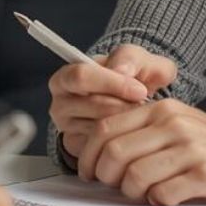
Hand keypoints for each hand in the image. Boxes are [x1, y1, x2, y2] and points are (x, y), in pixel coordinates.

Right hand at [48, 44, 174, 159]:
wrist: (137, 103)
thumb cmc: (133, 78)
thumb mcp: (137, 59)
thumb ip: (130, 57)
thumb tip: (119, 70)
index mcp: (66, 77)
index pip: (81, 76)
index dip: (112, 83)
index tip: (140, 90)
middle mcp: (60, 104)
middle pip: (92, 105)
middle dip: (124, 105)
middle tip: (145, 107)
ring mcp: (67, 129)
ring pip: (99, 128)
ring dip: (126, 123)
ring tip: (140, 116)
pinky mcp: (78, 149)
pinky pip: (101, 148)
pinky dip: (121, 140)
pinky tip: (133, 131)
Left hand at [74, 98, 205, 204]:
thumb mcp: (185, 125)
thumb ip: (149, 132)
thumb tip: (104, 153)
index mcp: (163, 110)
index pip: (106, 128)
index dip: (88, 153)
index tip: (88, 171)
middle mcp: (174, 124)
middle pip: (114, 152)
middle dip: (105, 176)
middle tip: (112, 187)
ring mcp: (191, 149)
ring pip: (134, 175)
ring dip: (132, 192)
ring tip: (145, 194)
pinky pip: (164, 193)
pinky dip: (159, 201)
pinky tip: (169, 199)